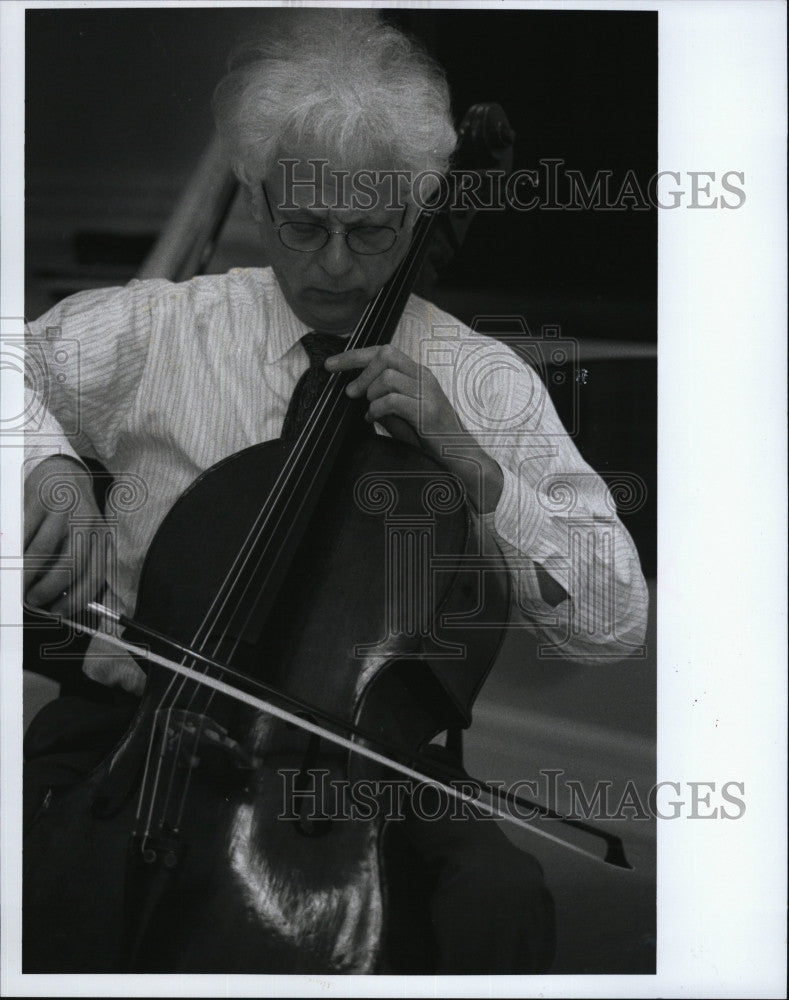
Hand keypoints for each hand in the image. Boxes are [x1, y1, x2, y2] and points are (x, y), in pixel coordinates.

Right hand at [24, 455, 106, 616]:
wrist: (63, 474)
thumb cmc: (72, 516)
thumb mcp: (83, 538)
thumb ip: (78, 565)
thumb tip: (62, 601)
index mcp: (100, 537)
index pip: (95, 575)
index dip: (77, 598)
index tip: (59, 612)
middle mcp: (87, 523)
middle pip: (70, 565)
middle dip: (48, 589)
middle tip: (32, 599)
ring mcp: (64, 511)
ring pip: (43, 552)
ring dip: (27, 574)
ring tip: (19, 583)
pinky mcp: (41, 500)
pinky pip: (25, 534)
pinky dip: (15, 551)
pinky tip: (11, 559)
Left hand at [326, 344, 502, 513]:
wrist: (458, 455)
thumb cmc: (428, 435)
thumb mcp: (400, 413)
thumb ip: (382, 399)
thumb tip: (354, 392)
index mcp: (417, 374)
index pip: (384, 351)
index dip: (354, 356)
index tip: (330, 365)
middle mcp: (423, 378)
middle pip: (386, 354)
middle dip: (361, 371)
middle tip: (351, 393)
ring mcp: (427, 393)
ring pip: (388, 377)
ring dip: (371, 393)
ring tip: (370, 410)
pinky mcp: (427, 412)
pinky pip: (393, 400)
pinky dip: (377, 409)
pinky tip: (374, 419)